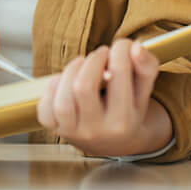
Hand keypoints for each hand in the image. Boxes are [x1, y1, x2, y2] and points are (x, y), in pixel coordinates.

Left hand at [35, 39, 170, 157]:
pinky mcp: (57, 130)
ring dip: (70, 72)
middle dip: (92, 61)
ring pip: (62, 99)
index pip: (118, 74)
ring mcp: (74, 133)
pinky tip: (65, 82)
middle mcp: (98, 130)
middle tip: (100, 54)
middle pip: (84, 86)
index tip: (121, 46)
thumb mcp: (143, 90)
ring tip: (82, 64)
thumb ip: (146, 67)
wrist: (117, 143)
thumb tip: (135, 47)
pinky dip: (51, 89)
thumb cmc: (129, 110)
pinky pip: (45, 109)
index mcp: (124, 121)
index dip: (119, 50)